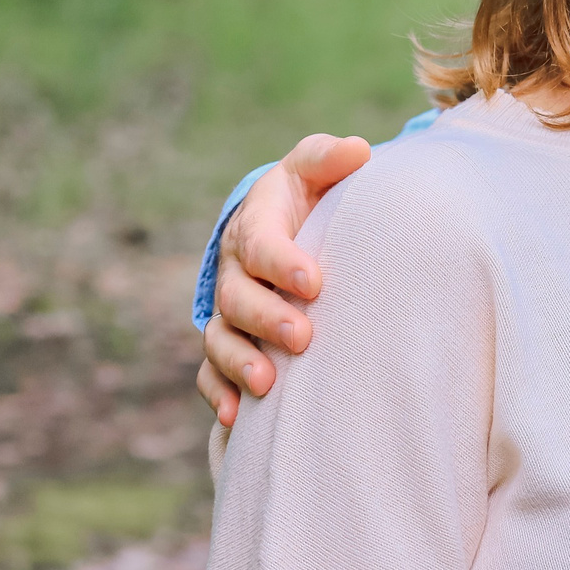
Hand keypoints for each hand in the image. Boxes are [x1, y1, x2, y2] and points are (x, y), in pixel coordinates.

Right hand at [195, 132, 372, 427]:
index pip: (262, 244)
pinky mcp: (228, 340)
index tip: (314, 282)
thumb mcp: (313, 169)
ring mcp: (228, 309)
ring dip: (239, 361)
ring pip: (220, 338)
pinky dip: (219, 393)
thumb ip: (329, 158)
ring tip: (266, 383)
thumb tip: (359, 151)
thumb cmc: (307, 196)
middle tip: (303, 337)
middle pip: (238, 298)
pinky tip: (237, 418)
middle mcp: (235, 270)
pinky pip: (210, 371)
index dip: (283, 264)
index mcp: (256, 225)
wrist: (284, 225)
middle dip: (266, 319)